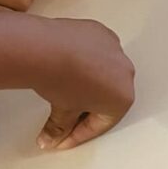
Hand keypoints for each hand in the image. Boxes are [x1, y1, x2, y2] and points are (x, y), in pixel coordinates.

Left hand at [30, 17, 134, 149]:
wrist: (41, 50)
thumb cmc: (58, 77)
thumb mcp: (62, 111)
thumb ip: (61, 128)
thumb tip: (53, 136)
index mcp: (123, 98)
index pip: (102, 122)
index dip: (81, 133)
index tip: (67, 136)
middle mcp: (126, 74)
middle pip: (105, 96)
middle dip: (86, 107)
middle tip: (66, 114)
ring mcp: (115, 50)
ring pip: (103, 72)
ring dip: (88, 81)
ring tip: (67, 85)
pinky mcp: (101, 33)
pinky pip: (96, 51)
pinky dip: (85, 58)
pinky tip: (70, 62)